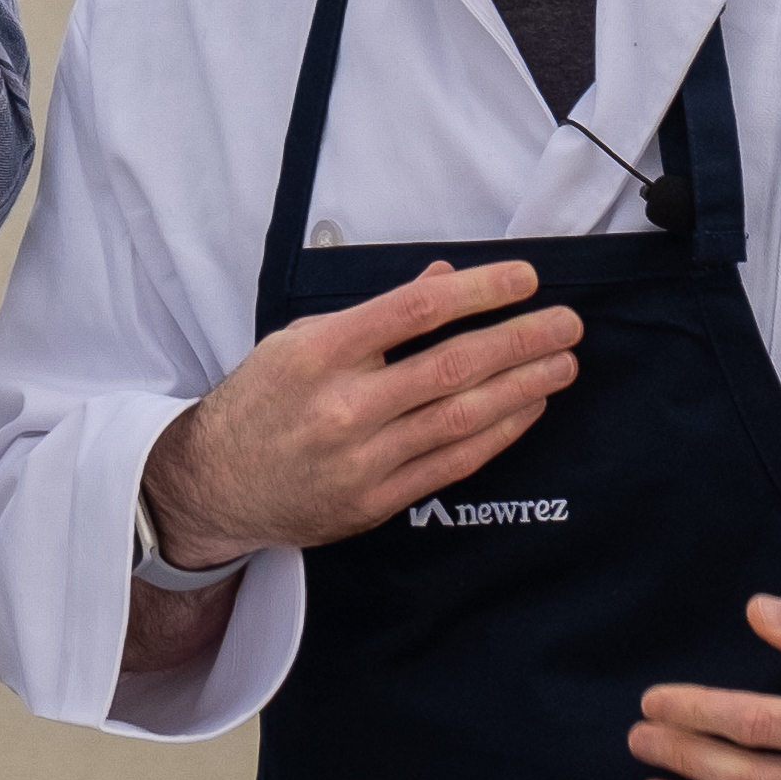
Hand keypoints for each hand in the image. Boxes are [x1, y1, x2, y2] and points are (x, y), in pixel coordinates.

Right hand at [132, 258, 574, 566]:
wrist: (213, 484)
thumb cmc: (259, 404)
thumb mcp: (297, 343)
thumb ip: (373, 316)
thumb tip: (443, 281)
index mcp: (316, 354)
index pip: (413, 311)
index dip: (477, 292)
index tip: (524, 279)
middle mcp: (341, 406)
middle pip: (450, 365)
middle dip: (519, 340)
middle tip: (567, 323)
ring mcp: (362, 458)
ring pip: (461, 416)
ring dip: (522, 386)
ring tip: (563, 363)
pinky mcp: (377, 500)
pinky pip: (454, 462)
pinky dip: (498, 433)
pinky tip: (528, 408)